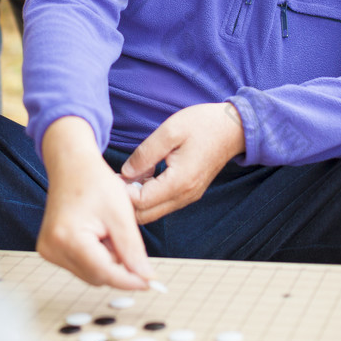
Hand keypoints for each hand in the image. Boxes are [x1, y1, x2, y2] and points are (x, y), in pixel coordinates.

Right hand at [38, 118, 152, 289]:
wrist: (71, 164)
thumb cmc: (94, 181)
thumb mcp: (120, 213)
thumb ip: (133, 249)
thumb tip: (145, 278)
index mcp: (67, 237)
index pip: (104, 273)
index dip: (130, 280)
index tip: (150, 282)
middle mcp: (52, 248)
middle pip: (97, 276)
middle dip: (117, 263)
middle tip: (122, 233)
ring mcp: (49, 250)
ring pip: (91, 273)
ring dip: (107, 259)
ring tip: (108, 229)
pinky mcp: (51, 250)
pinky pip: (82, 266)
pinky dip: (96, 256)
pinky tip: (98, 233)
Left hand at [121, 103, 244, 223]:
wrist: (232, 128)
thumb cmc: (203, 125)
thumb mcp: (170, 131)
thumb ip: (145, 154)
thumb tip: (126, 173)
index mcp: (179, 182)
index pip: (140, 202)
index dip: (120, 193)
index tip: (108, 177)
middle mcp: (184, 196)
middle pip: (145, 215)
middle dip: (124, 203)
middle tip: (110, 181)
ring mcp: (187, 197)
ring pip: (153, 212)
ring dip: (135, 201)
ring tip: (123, 178)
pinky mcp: (188, 193)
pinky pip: (162, 203)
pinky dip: (146, 196)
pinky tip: (139, 177)